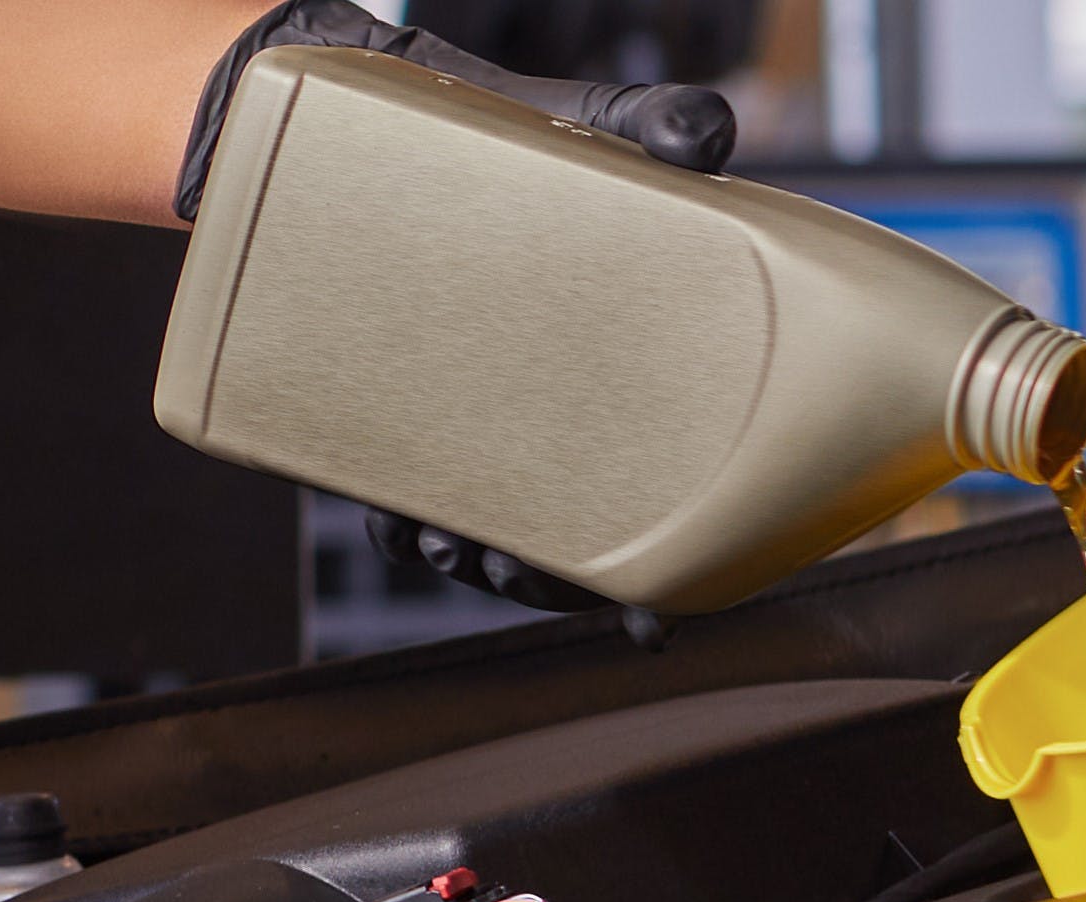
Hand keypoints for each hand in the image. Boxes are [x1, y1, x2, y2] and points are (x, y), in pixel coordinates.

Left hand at [176, 1, 735, 629]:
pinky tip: (390, 516)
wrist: (376, 92)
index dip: (656, 579)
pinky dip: (391, 511)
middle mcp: (541, 407)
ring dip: (469, 562)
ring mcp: (459, 407)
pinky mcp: (375, 392)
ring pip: (476, 523)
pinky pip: (387, 478)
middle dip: (545, 584)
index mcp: (611, 375)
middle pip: (561, 539)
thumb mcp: (588, 123)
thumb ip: (654, 125)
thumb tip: (710, 140)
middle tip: (522, 574)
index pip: (651, 499)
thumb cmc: (503, 124)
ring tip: (456, 551)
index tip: (653, 625)